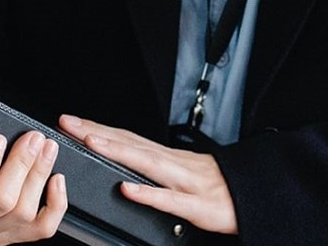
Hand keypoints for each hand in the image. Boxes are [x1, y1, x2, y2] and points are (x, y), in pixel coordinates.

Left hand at [58, 115, 237, 233]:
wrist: (259, 196)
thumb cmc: (221, 186)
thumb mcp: (184, 173)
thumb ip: (156, 169)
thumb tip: (127, 164)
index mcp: (169, 158)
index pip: (127, 138)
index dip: (98, 129)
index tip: (71, 121)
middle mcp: (174, 164)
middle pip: (130, 144)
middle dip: (97, 132)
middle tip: (67, 123)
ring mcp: (185, 183)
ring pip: (146, 164)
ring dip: (118, 151)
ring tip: (90, 142)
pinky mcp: (197, 206)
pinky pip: (169, 200)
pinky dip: (148, 194)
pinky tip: (127, 189)